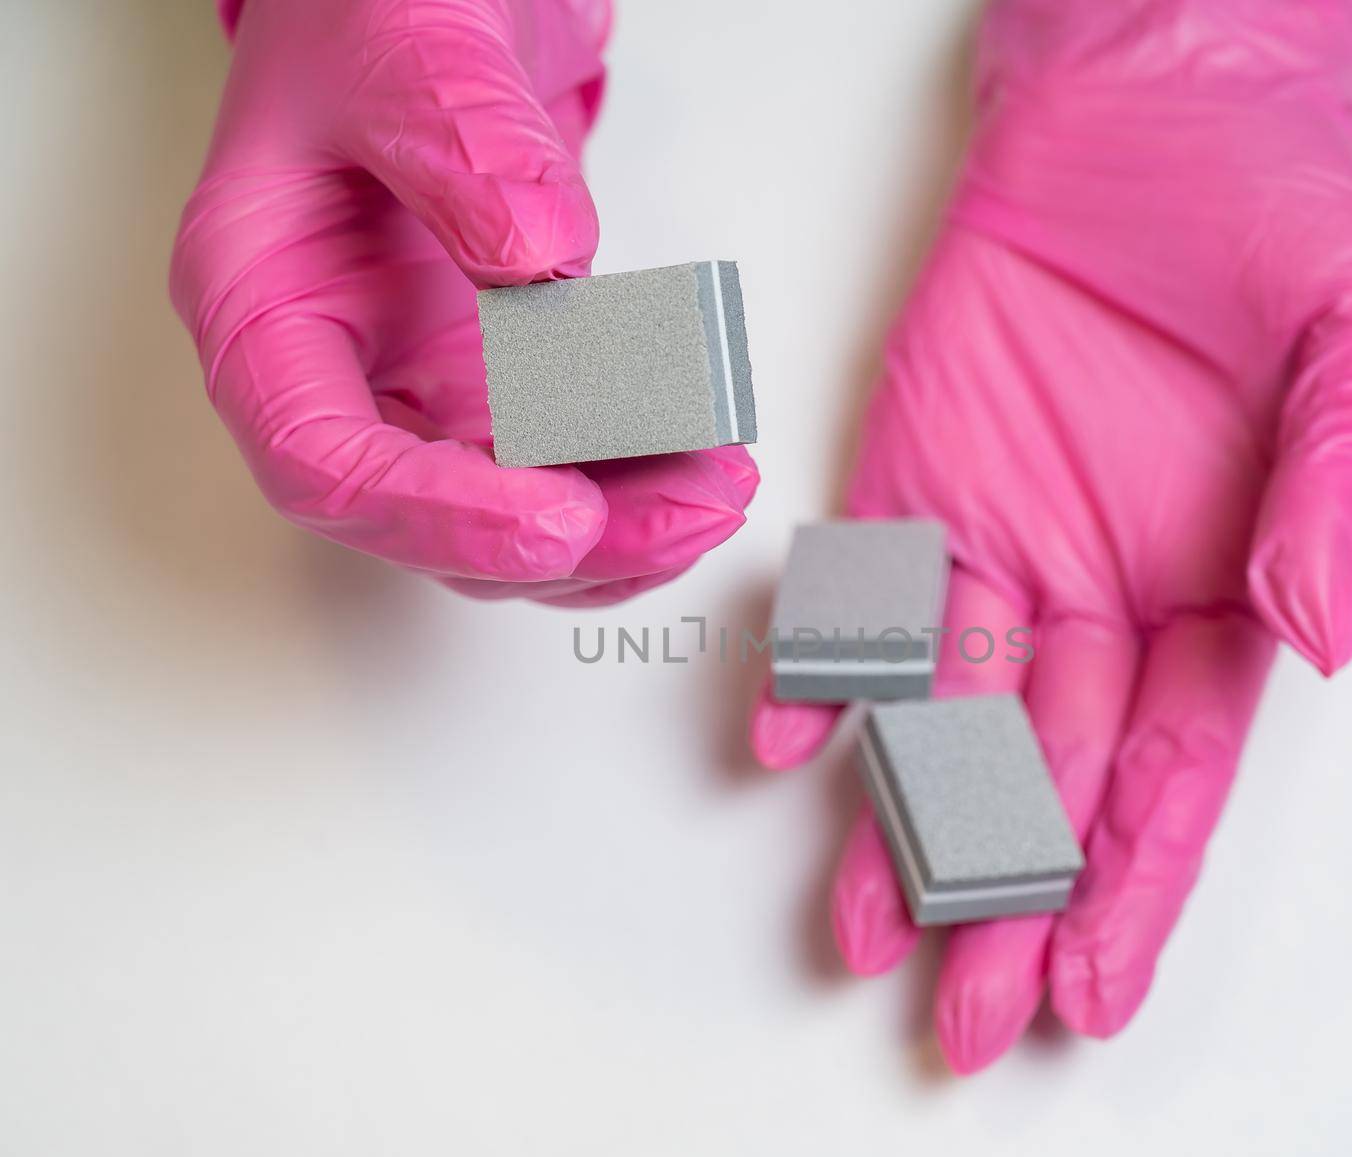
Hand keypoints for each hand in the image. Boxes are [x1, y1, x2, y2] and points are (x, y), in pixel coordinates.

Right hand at [173, 0, 756, 605]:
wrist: (424, 6)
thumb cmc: (374, 18)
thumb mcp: (408, 51)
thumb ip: (462, 149)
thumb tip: (542, 262)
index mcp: (263, 309)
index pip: (324, 464)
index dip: (441, 516)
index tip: (560, 519)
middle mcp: (337, 376)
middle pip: (431, 523)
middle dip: (567, 542)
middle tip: (691, 510)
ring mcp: (421, 394)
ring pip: (506, 521)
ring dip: (620, 532)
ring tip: (722, 483)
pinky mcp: (497, 392)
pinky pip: (557, 479)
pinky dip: (634, 491)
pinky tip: (707, 465)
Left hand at [751, 0, 1351, 1070]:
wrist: (1149, 109)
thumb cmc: (1275, 219)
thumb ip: (1344, 494)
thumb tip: (1320, 634)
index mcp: (1217, 595)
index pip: (1171, 772)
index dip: (1131, 882)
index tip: (1089, 986)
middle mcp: (1098, 596)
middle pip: (1047, 779)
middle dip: (1008, 901)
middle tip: (964, 1019)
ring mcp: (993, 546)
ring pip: (939, 717)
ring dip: (900, 825)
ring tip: (864, 934)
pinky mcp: (905, 484)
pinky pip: (856, 594)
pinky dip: (818, 662)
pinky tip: (786, 736)